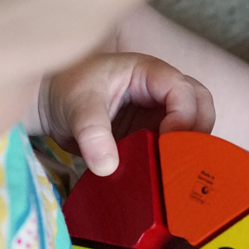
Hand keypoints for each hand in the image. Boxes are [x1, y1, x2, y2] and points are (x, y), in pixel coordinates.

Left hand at [37, 51, 215, 174]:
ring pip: (192, 126)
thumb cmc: (65, 90)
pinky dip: (174, 159)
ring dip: (189, 147)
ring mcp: (157, 113)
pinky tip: (165, 176)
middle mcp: (159, 91)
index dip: (183, 117)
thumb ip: (92, 133)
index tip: (167, 144)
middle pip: (200, 105)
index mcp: (147, 72)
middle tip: (185, 159)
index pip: (182, 90)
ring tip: (177, 170)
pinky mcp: (150, 134)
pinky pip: (172, 146)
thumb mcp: (77, 107)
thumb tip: (107, 166)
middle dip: (198, 131)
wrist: (49, 103)